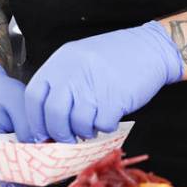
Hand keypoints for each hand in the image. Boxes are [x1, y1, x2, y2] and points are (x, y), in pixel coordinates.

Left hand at [25, 22, 182, 143]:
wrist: (152, 48)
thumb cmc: (117, 55)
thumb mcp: (82, 59)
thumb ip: (64, 82)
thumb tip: (48, 119)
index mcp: (62, 61)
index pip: (34, 96)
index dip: (35, 119)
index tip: (41, 132)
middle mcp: (74, 72)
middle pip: (53, 114)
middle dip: (59, 132)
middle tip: (66, 138)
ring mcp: (94, 85)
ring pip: (77, 123)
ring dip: (84, 131)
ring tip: (92, 126)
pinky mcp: (115, 98)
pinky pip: (101, 125)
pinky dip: (105, 127)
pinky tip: (109, 118)